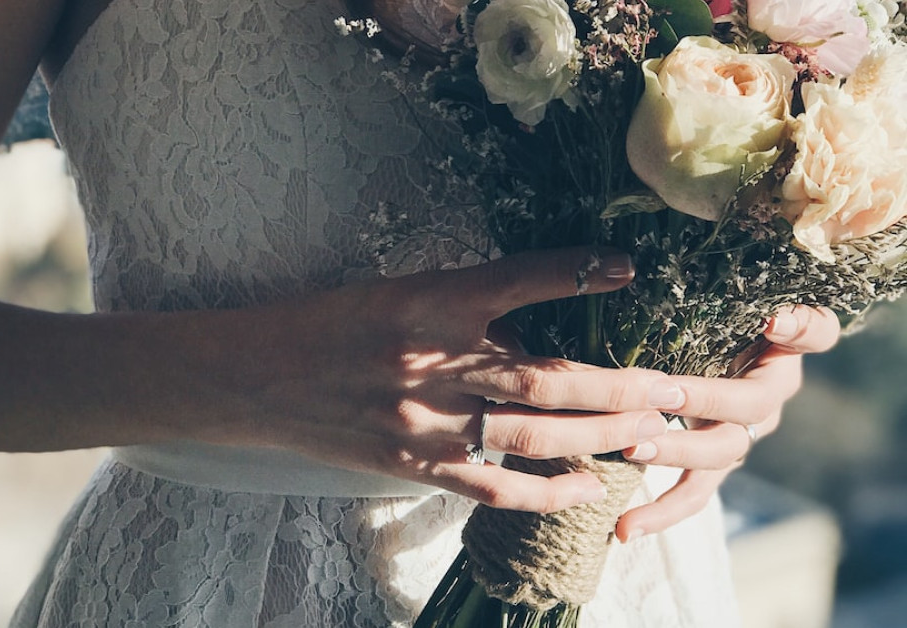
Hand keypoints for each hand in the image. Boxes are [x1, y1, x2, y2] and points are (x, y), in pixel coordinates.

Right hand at [232, 246, 687, 512]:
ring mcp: (423, 421)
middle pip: (546, 380)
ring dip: (598, 439)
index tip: (630, 269)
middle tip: (677, 389)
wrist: (259, 376)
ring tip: (651, 437)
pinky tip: (586, 488)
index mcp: (426, 303)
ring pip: (530, 437)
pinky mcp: (412, 464)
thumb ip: (464, 307)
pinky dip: (544, 492)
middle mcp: (431, 362)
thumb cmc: (329, 324)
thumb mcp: (396, 293)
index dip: (578, 272)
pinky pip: (490, 485)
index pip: (517, 280)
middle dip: (620, 387)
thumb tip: (541, 324)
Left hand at [614, 305, 840, 541]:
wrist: (683, 361)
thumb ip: (735, 305)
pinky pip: (693, 494)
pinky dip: (661, 512)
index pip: (813, 332)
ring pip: (720, 452)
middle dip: (704, 401)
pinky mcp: (710, 465)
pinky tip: (626, 527)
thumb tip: (769, 318)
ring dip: (675, 451)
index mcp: (778, 351)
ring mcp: (739, 433)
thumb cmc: (697, 324)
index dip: (798, 329)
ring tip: (632, 450)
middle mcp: (767, 395)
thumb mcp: (713, 307)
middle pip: (750, 404)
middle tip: (661, 395)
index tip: (771, 324)